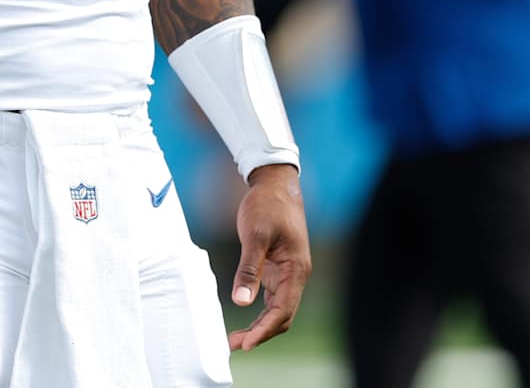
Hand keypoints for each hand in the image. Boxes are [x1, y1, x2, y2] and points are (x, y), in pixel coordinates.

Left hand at [229, 163, 310, 352]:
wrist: (276, 184)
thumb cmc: (267, 205)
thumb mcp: (255, 234)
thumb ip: (248, 268)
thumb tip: (241, 301)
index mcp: (295, 269)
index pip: (283, 311)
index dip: (265, 330)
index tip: (245, 343)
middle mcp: (295, 275)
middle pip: (282, 316)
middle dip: (260, 333)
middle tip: (234, 345)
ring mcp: (287, 273)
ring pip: (277, 309)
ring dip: (259, 326)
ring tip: (235, 338)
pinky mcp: (278, 268)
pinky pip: (272, 298)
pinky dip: (259, 311)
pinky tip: (245, 318)